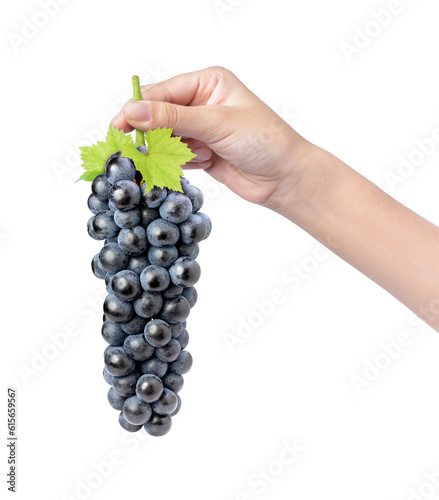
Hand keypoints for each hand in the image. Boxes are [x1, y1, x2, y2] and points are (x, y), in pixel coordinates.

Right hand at [111, 66, 310, 206]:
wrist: (285, 178)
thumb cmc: (264, 141)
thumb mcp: (217, 123)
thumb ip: (174, 119)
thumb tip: (133, 111)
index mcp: (209, 83)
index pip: (164, 92)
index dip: (140, 108)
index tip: (120, 125)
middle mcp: (203, 103)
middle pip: (160, 115)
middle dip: (153, 132)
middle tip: (139, 147)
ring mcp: (202, 129)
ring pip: (166, 138)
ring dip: (170, 150)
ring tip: (192, 156)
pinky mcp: (202, 152)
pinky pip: (177, 156)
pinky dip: (182, 162)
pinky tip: (205, 163)